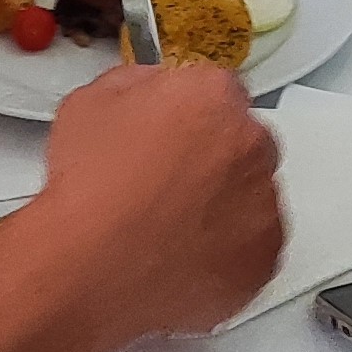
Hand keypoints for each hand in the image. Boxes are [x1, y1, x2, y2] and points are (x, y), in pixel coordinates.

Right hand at [33, 62, 284, 337]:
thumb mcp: (90, 103)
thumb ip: (136, 83)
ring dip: (223, 205)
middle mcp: (251, 146)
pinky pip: (252, 250)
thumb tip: (151, 88)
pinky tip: (184, 256)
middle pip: (242, 142)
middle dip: (213, 158)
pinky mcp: (262, 260)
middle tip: (169, 182)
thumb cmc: (87, 193)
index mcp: (213, 98)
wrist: (88, 268)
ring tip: (170, 226)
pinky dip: (227, 253)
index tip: (174, 130)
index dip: (189, 113)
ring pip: (252, 197)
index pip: (218, 91)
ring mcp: (263, 206)